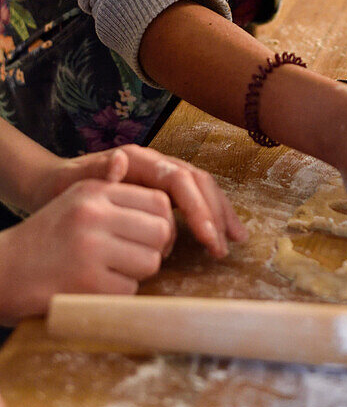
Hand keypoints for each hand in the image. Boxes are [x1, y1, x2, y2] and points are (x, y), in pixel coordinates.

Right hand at [0, 179, 174, 322]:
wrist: (2, 270)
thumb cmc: (48, 238)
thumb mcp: (78, 202)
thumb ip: (120, 200)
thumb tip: (168, 211)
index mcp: (96, 191)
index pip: (158, 201)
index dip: (164, 222)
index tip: (154, 236)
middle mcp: (95, 215)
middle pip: (161, 231)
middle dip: (157, 249)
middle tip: (139, 257)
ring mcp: (91, 249)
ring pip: (150, 262)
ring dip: (139, 273)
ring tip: (115, 272)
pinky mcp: (87, 283)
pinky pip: (129, 290)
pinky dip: (119, 294)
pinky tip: (97, 288)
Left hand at [39, 145, 245, 257]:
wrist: (53, 183)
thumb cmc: (63, 187)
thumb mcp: (75, 182)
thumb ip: (98, 173)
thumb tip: (120, 162)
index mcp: (138, 159)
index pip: (178, 179)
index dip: (196, 206)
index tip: (207, 236)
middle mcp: (155, 163)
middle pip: (197, 181)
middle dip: (214, 213)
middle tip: (222, 247)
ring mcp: (160, 175)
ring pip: (201, 188)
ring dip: (219, 213)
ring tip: (234, 240)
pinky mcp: (161, 190)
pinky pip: (193, 198)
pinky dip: (210, 214)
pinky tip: (220, 233)